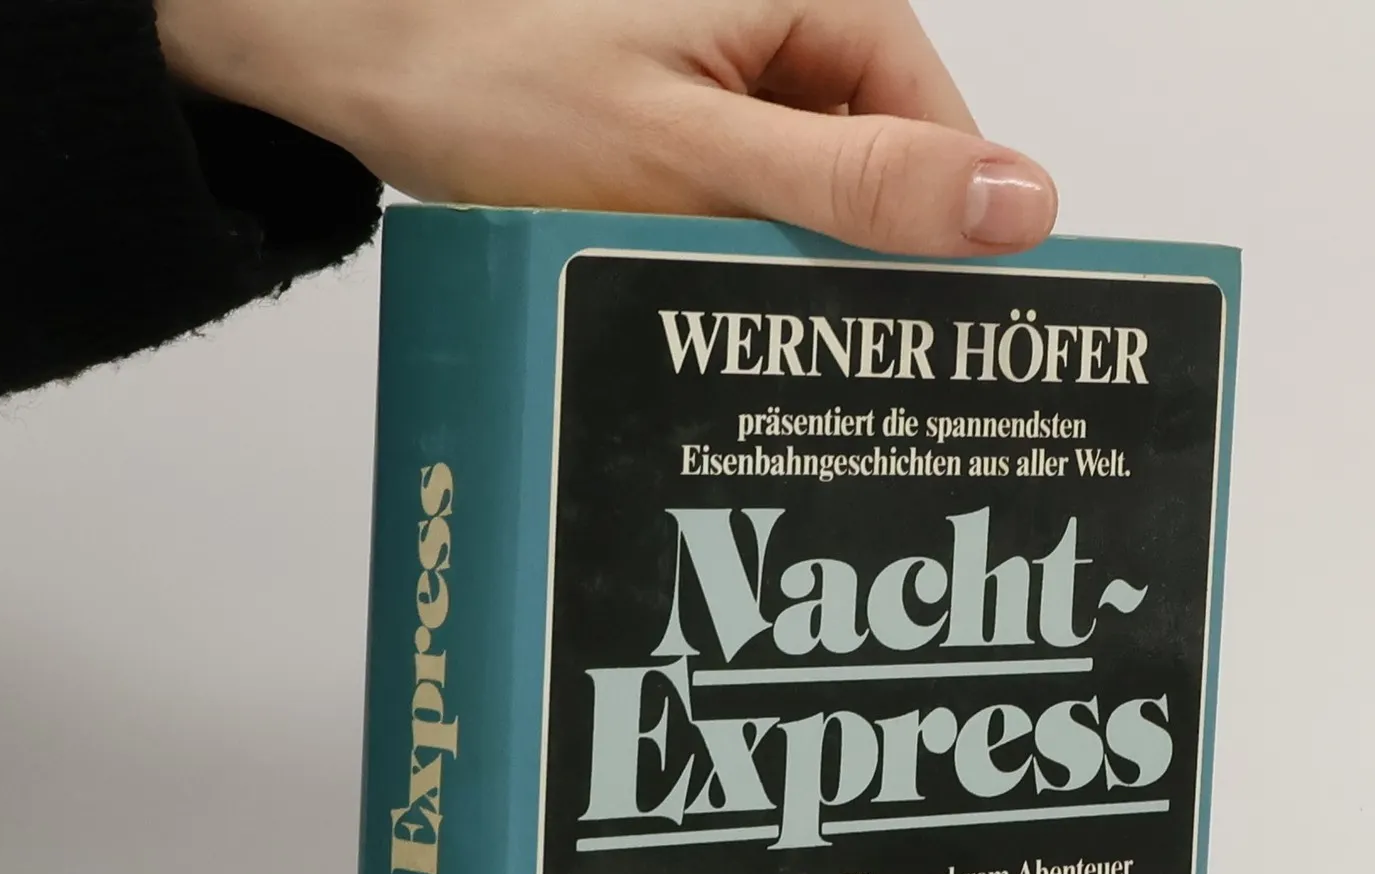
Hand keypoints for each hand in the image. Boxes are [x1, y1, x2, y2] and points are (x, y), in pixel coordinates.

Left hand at [156, 0, 1056, 255]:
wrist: (358, 60)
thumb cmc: (496, 81)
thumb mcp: (699, 155)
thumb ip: (858, 186)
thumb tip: (1016, 202)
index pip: (940, 134)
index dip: (933, 239)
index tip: (920, 341)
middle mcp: (788, 21)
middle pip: (879, 166)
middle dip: (844, 258)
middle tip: (797, 341)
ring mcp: (737, 69)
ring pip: (811, 192)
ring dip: (778, 261)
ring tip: (723, 308)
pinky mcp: (691, 112)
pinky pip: (749, 193)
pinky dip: (728, 247)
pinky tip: (688, 284)